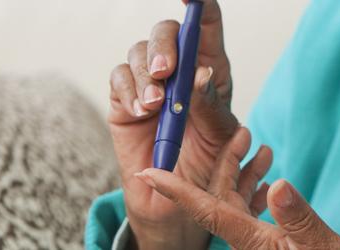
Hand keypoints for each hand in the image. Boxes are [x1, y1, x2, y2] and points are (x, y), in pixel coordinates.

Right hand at [106, 0, 235, 247]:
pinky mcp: (124, 100)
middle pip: (167, 32)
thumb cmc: (207, 165)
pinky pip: (118, 79)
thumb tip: (200, 75)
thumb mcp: (220, 138)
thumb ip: (212, 107)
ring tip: (155, 106)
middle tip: (166, 72)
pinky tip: (143, 112)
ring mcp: (149, 82)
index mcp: (210, 68)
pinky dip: (128, 92)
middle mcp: (179, 69)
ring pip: (138, 53)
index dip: (200, 5)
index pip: (206, 24)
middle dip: (165, 45)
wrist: (178, 202)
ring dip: (145, 75)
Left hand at [135, 128, 339, 249]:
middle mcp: (248, 242)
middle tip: (238, 133)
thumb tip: (276, 186)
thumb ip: (299, 218)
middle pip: (221, 197)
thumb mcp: (321, 246)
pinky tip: (270, 177)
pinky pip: (251, 213)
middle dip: (225, 162)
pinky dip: (258, 190)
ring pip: (236, 202)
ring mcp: (256, 243)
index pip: (207, 210)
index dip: (176, 190)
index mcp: (252, 241)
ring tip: (258, 146)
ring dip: (244, 172)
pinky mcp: (267, 244)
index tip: (149, 172)